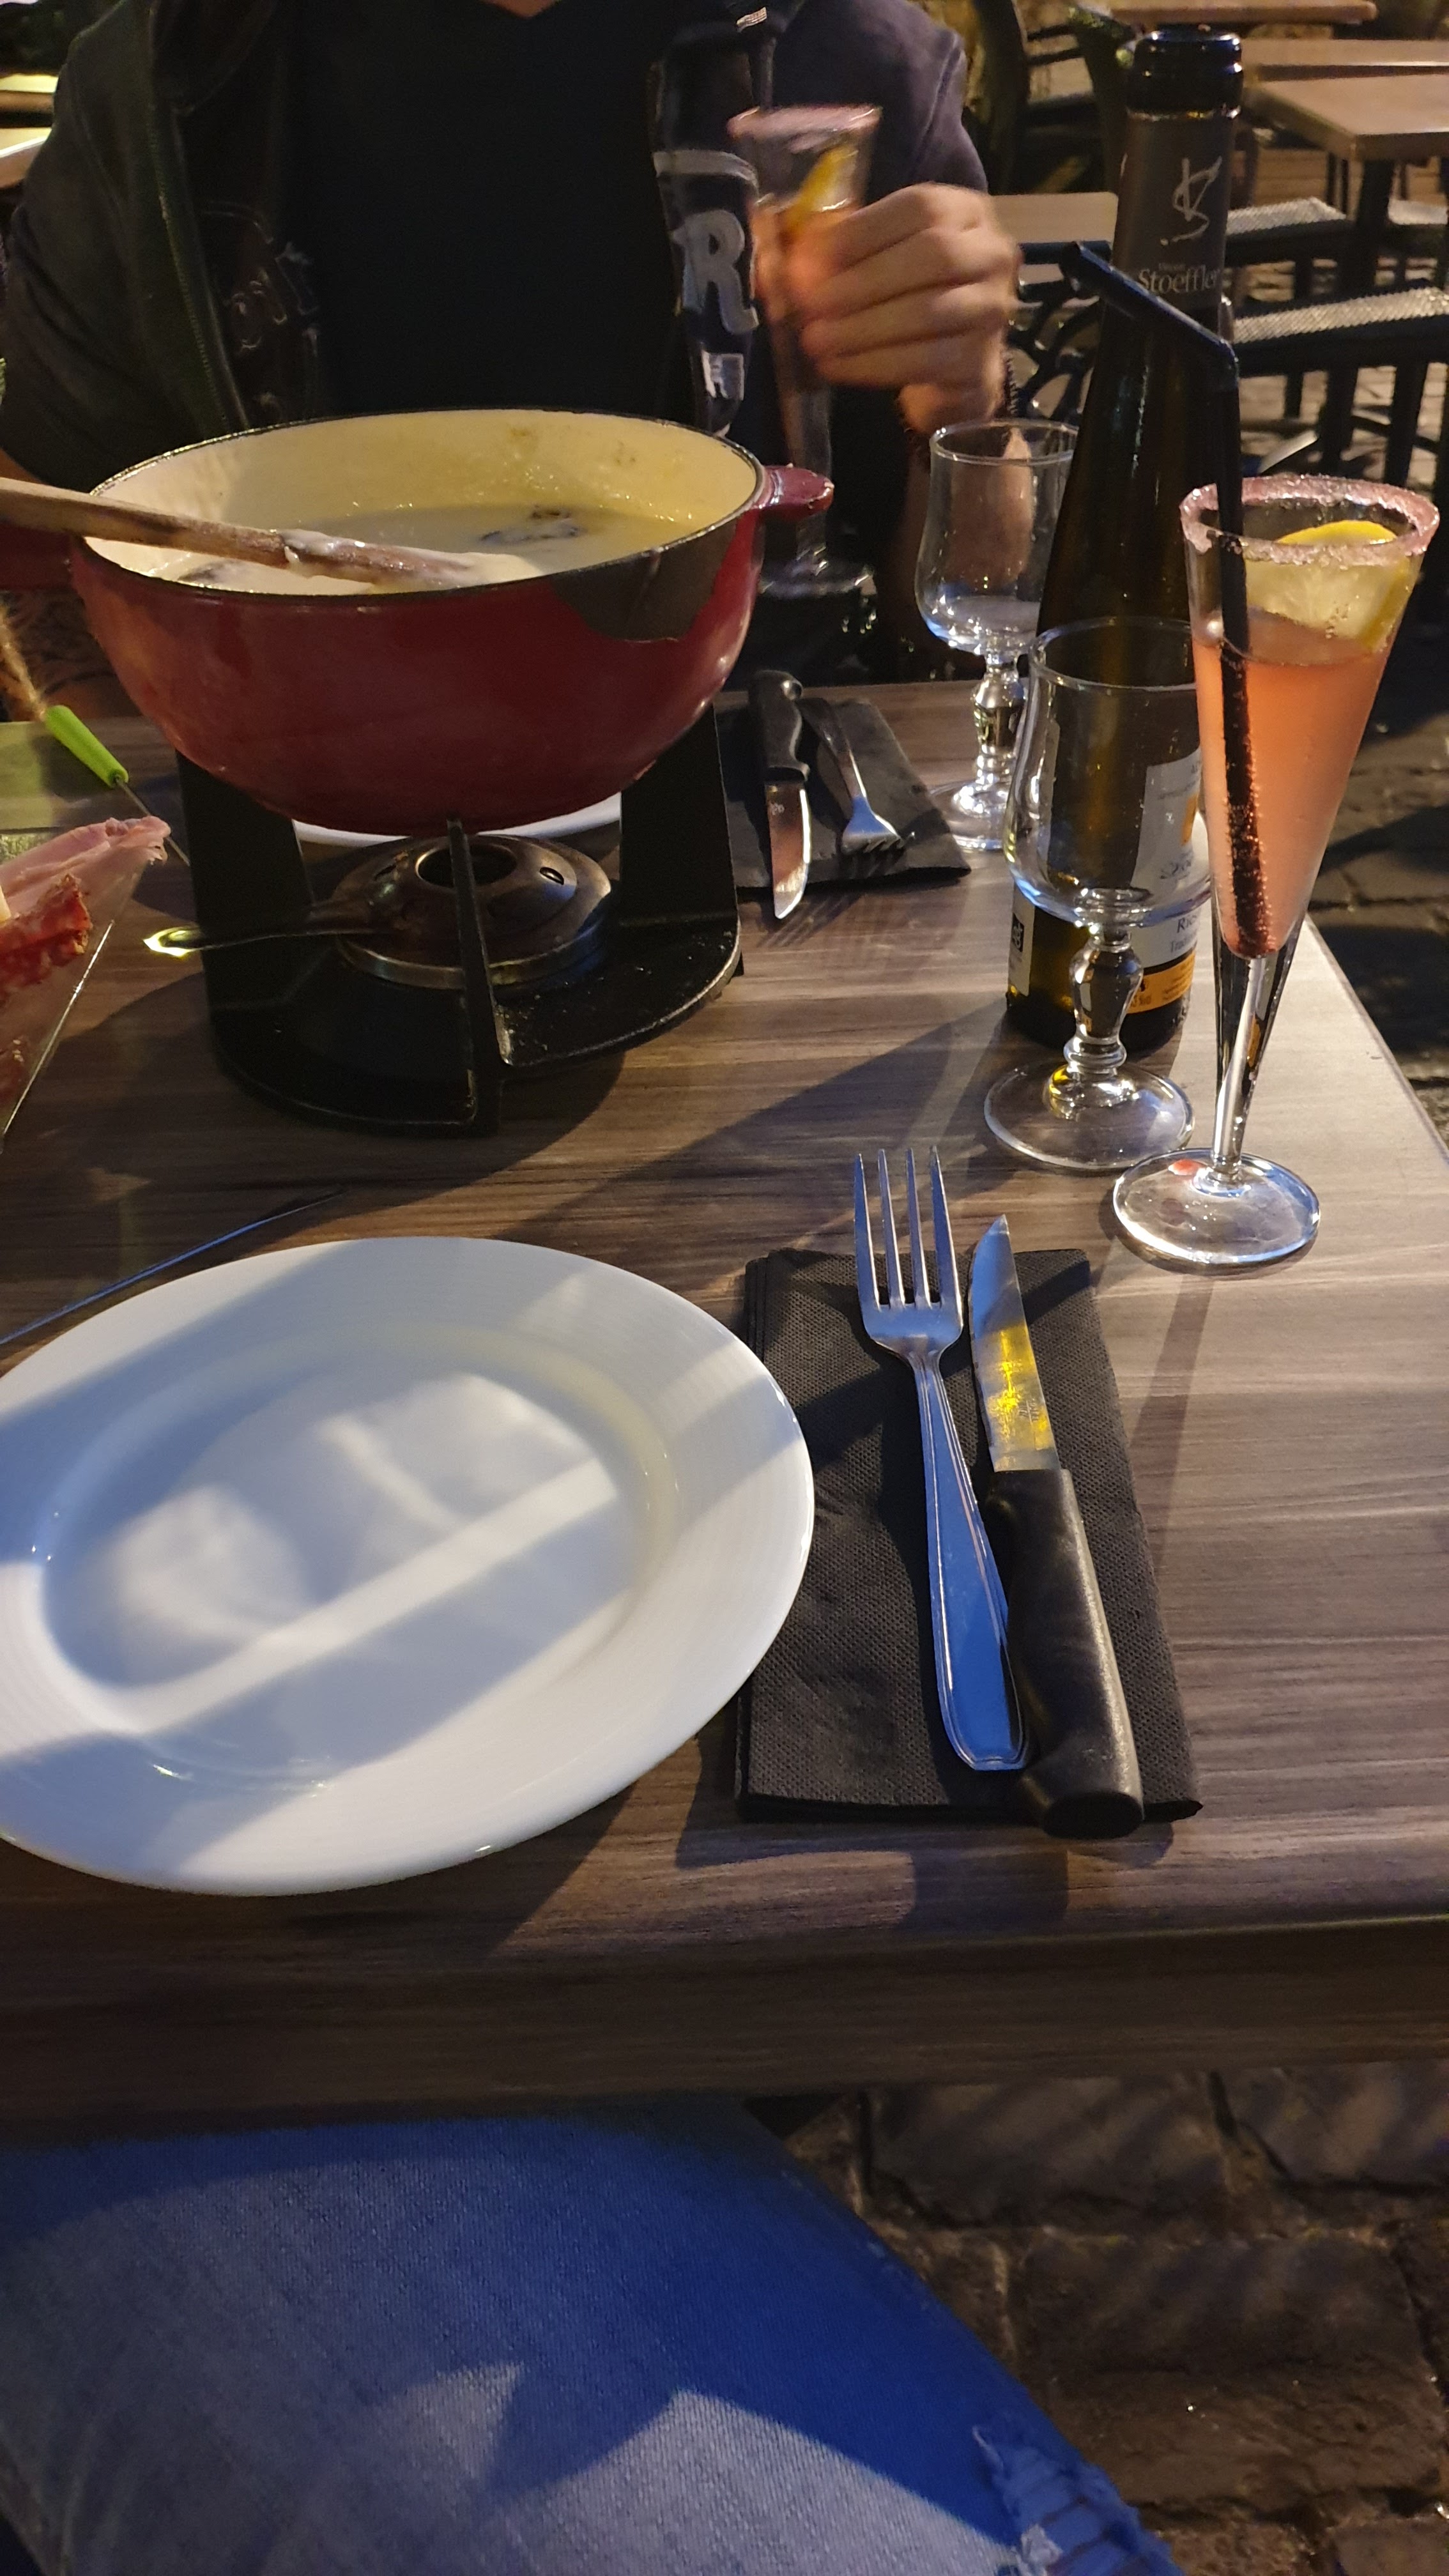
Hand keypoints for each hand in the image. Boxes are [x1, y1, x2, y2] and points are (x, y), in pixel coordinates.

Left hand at [790, 185, 1018, 434]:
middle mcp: (992, 255)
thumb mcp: (881, 257)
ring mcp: (993, 311)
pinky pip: (927, 362)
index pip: (919, 207)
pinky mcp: (982, 364)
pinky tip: (837, 367)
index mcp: (966, 212)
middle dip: (863, 281)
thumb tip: (795, 260)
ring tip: (817, 340)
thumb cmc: (908, 296)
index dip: (862, 231)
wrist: (952, 365)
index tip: (813, 257)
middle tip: (813, 305)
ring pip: (929, 312)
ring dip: (863, 328)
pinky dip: (875, 365)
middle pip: (932, 255)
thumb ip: (844, 248)